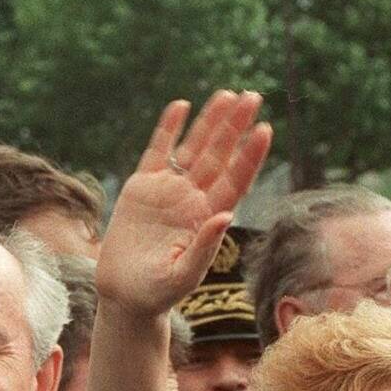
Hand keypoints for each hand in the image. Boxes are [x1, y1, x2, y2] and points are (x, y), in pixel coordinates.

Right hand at [96, 91, 271, 317]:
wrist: (125, 296)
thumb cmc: (157, 294)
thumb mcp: (182, 276)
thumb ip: (204, 247)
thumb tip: (225, 215)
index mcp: (209, 219)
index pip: (236, 180)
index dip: (250, 156)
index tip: (264, 130)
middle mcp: (194, 200)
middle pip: (219, 156)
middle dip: (235, 127)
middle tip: (253, 96)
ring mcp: (169, 191)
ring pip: (194, 148)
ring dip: (210, 122)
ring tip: (227, 94)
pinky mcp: (142, 187)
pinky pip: (158, 151)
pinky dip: (168, 129)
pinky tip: (181, 105)